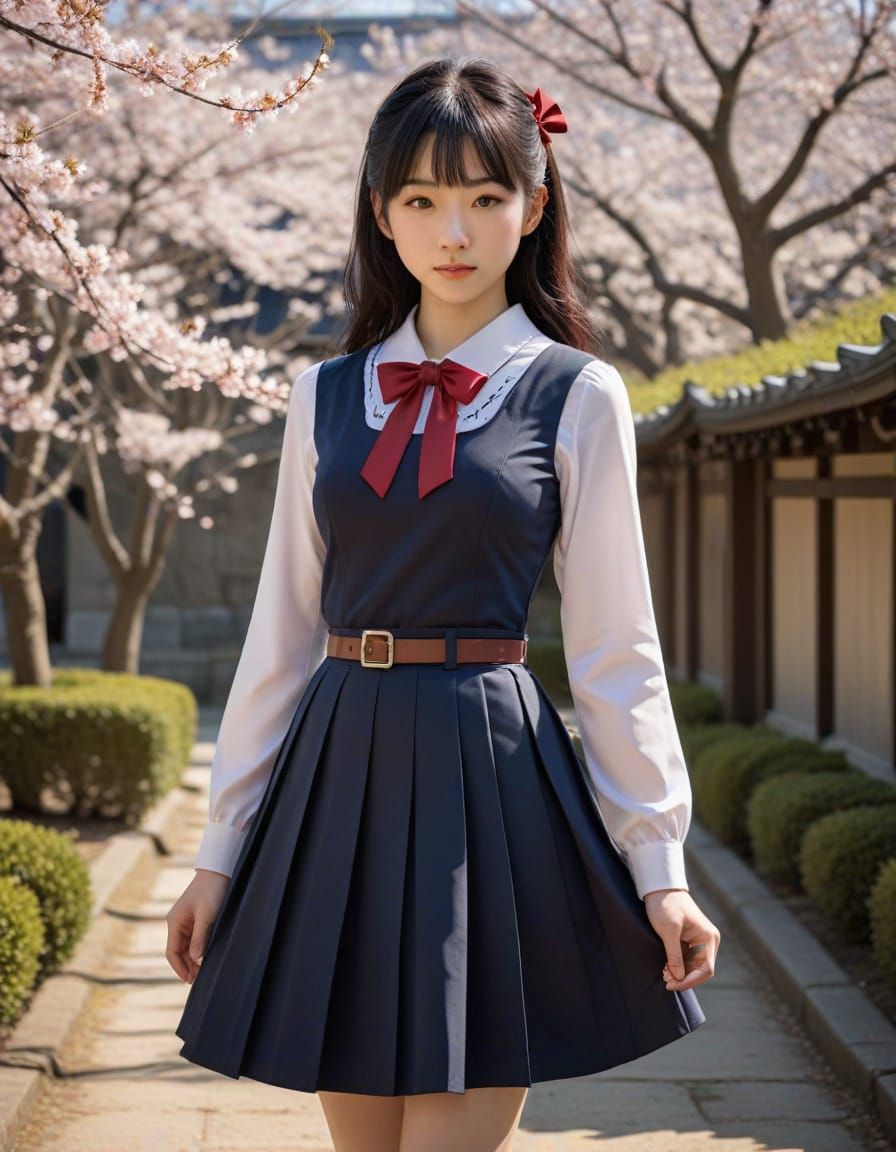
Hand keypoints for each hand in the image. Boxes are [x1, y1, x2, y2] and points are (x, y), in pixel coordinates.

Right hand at [166, 868, 229, 983]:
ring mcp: (185, 921)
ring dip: (193, 960)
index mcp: (174, 922)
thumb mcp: (206, 915)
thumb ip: (200, 937)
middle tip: (201, 980)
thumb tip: (195, 960)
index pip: (172, 952)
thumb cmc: (211, 891)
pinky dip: (198, 950)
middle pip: (178, 952)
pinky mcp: (195, 919)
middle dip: (187, 967)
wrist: (218, 871)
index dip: (180, 968)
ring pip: (186, 947)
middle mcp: (177, 923)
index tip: (191, 981)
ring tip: (204, 972)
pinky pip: (193, 940)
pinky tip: (207, 958)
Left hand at [642, 887, 720, 991]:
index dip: (690, 981)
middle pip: (700, 970)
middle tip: (665, 978)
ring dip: (679, 973)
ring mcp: (699, 941)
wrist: (658, 888)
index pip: (706, 969)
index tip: (672, 984)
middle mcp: (707, 941)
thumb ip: (674, 955)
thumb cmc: (665, 905)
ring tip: (664, 973)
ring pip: (693, 967)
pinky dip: (677, 966)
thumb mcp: (668, 930)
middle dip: (683, 977)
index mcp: (708, 937)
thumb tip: (679, 978)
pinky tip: (665, 967)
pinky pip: (687, 960)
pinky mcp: (689, 941)